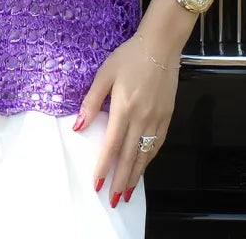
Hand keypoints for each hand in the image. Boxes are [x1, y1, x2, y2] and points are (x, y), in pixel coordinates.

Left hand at [75, 32, 179, 207]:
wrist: (160, 45)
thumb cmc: (129, 57)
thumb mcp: (105, 74)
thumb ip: (92, 101)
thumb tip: (78, 126)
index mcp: (124, 108)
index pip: (112, 145)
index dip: (104, 167)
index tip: (96, 184)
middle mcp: (142, 117)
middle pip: (130, 156)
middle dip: (121, 180)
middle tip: (113, 200)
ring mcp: (157, 118)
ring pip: (146, 154)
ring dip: (136, 175)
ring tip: (127, 192)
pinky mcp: (168, 116)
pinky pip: (158, 143)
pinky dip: (150, 158)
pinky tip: (143, 166)